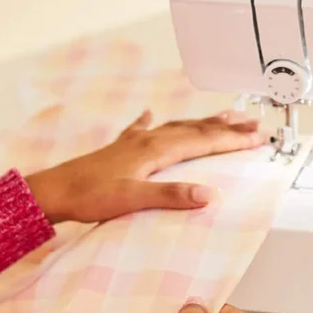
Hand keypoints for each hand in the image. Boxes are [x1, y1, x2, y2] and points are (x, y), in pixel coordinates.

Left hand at [25, 110, 267, 223]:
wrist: (54, 190)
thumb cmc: (89, 195)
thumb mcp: (132, 199)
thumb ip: (171, 194)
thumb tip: (208, 194)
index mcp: (155, 149)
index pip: (204, 141)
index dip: (233, 139)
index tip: (258, 137)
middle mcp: (148, 139)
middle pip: (196, 128)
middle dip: (228, 126)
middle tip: (255, 123)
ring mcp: (134, 141)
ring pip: (177, 126)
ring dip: (203, 121)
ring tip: (224, 115)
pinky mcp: (121, 148)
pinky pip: (145, 129)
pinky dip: (153, 121)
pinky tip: (150, 114)